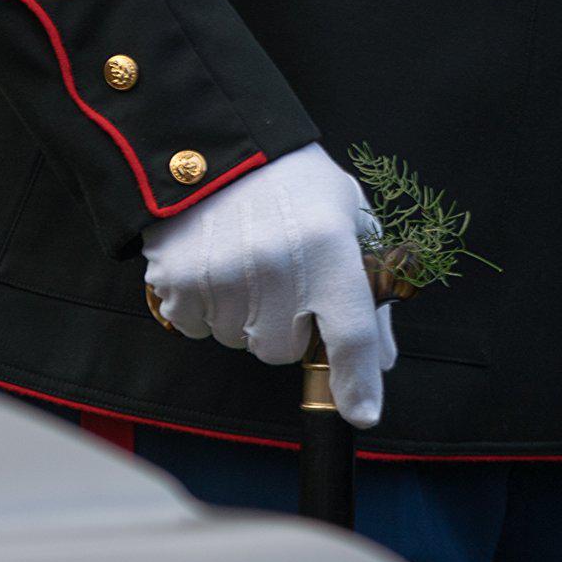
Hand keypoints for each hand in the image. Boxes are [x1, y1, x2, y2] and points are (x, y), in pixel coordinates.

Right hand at [141, 142, 392, 425]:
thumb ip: (367, 289)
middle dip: (286, 328)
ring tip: (246, 262)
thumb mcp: (348, 220)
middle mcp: (280, 269)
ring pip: (237, 341)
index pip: (351, 335)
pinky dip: (203, 308)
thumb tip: (382, 360)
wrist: (217, 147)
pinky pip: (195, 327)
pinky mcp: (180, 280)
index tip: (363, 414)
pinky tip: (214, 265)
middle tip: (283, 279)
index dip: (358, 383)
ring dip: (243, 317)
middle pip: (283, 350)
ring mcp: (226, 276)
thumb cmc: (295, 184)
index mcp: (332, 250)